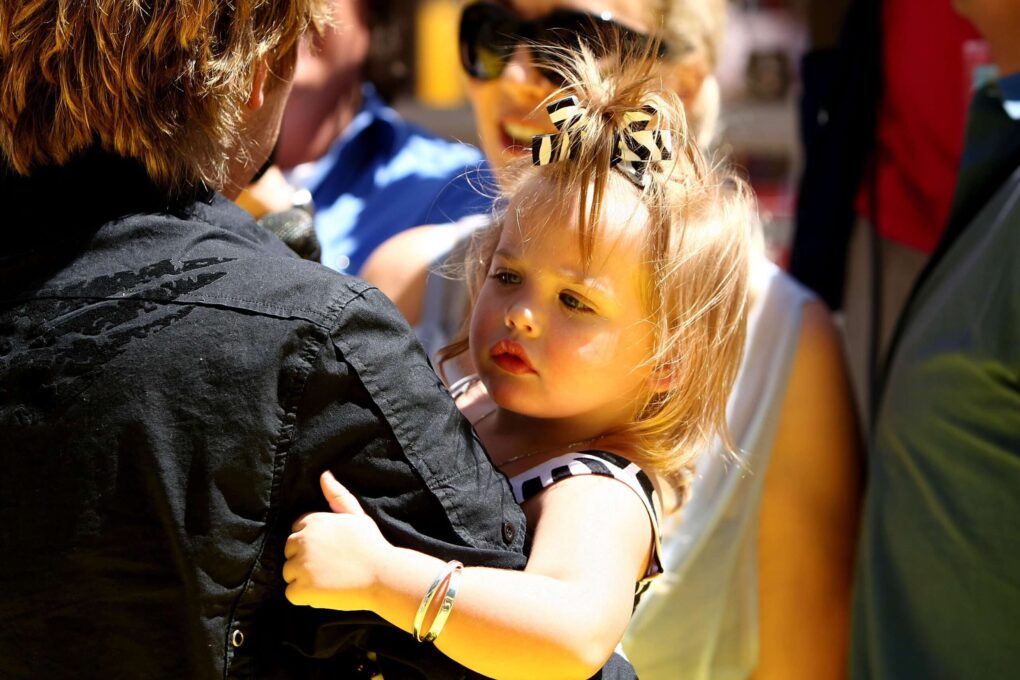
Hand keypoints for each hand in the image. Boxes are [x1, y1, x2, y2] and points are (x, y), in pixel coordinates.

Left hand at [283, 471, 393, 611]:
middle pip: (289, 552)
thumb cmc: (371, 544)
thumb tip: (324, 475)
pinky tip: (325, 592)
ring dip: (304, 579)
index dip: (312, 543)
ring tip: (329, 579)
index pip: (297, 531)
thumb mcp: (356, 515)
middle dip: (304, 559)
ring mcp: (301, 565)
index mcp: (312, 521)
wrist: (384, 575)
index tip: (329, 551)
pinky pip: (292, 594)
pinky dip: (305, 597)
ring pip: (289, 573)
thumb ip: (337, 495)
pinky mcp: (302, 589)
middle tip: (330, 566)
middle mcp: (302, 541)